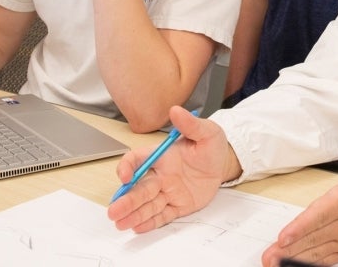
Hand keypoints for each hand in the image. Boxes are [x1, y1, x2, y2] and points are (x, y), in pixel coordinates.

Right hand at [107, 106, 235, 232]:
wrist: (224, 164)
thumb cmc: (211, 145)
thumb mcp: (206, 132)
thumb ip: (190, 125)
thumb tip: (176, 110)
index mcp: (162, 156)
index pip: (137, 160)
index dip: (128, 167)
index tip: (125, 177)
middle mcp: (161, 175)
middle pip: (139, 188)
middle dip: (126, 199)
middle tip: (113, 211)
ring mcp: (168, 192)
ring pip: (147, 204)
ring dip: (133, 213)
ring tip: (119, 223)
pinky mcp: (178, 206)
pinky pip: (162, 215)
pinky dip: (150, 222)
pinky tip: (137, 228)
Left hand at [262, 139, 337, 266]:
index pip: (322, 214)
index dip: (302, 227)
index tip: (284, 236)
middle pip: (314, 237)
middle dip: (289, 247)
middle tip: (268, 255)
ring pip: (318, 251)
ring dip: (294, 259)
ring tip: (274, 263)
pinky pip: (328, 259)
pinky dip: (311, 264)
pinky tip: (295, 266)